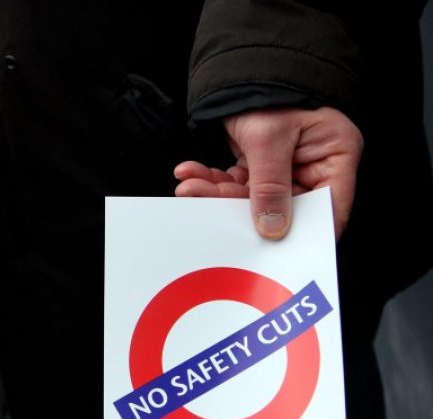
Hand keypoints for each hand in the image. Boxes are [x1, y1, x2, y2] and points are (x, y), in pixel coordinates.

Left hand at [175, 107, 362, 239]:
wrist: (244, 63)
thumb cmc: (271, 89)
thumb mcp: (269, 136)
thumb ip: (271, 184)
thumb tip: (273, 228)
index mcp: (336, 155)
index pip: (329, 208)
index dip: (305, 232)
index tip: (273, 248)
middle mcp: (315, 164)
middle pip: (284, 207)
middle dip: (239, 207)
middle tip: (205, 203)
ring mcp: (287, 167)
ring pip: (253, 198)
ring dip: (218, 194)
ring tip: (189, 185)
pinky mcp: (262, 166)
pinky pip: (239, 184)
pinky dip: (215, 181)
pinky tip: (191, 173)